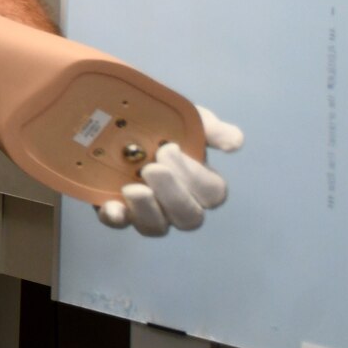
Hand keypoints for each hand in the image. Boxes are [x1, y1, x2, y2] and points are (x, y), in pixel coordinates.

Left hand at [96, 106, 242, 235]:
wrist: (113, 121)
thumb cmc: (159, 124)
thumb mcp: (184, 119)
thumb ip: (209, 128)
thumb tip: (235, 142)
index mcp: (198, 181)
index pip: (212, 193)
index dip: (195, 177)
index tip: (169, 149)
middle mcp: (175, 203)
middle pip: (189, 218)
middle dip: (173, 195)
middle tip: (151, 168)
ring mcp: (145, 211)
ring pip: (156, 228)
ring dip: (147, 209)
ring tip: (132, 187)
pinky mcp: (115, 210)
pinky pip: (118, 224)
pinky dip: (116, 217)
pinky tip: (112, 207)